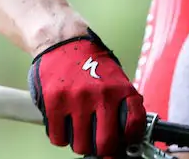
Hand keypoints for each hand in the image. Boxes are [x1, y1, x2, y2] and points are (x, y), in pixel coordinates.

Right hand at [27, 28, 145, 156]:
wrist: (62, 40)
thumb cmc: (89, 61)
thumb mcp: (115, 77)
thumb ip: (122, 102)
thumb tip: (128, 135)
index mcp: (120, 88)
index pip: (134, 126)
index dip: (129, 138)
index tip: (124, 140)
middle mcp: (100, 94)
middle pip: (105, 144)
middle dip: (102, 148)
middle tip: (98, 142)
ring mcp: (76, 99)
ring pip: (80, 145)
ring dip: (80, 142)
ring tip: (79, 129)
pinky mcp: (54, 101)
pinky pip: (58, 138)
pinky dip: (61, 136)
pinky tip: (64, 124)